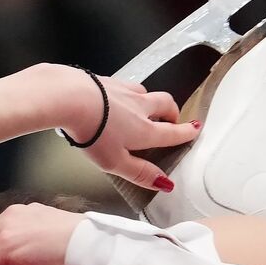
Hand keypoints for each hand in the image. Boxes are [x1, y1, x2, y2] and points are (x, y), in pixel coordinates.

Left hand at [51, 65, 200, 190]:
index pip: (172, 133)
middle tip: (173, 119)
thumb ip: (140, 172)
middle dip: (173, 111)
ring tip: (146, 107)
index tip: (194, 130)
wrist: (70, 98)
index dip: (185, 133)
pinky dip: (127, 91)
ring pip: (146, 92)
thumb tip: (166, 184)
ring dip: (150, 99)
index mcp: (144, 130)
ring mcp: (123, 90)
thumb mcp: (116, 162)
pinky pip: (124, 84)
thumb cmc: (92, 132)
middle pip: (166, 104)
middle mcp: (139, 107)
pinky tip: (116, 96)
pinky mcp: (106, 80)